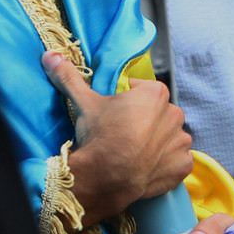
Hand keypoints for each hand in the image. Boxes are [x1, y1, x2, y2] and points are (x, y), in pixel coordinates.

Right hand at [43, 53, 193, 225]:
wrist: (105, 178)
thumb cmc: (99, 135)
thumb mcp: (84, 103)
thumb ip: (71, 77)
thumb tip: (51, 56)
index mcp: (155, 93)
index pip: (142, 92)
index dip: (126, 103)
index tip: (114, 115)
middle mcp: (174, 114)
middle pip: (157, 115)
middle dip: (144, 122)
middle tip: (123, 136)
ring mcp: (181, 141)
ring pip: (169, 137)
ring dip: (157, 143)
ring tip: (134, 153)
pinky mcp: (183, 165)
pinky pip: (176, 161)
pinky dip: (166, 164)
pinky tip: (148, 167)